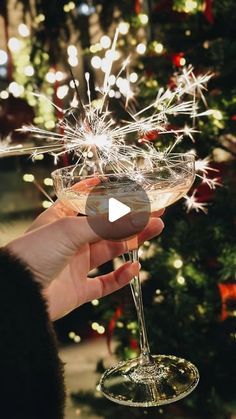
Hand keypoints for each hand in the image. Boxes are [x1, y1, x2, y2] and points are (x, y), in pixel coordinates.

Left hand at [6, 202, 163, 319]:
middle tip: (156, 212)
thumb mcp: (71, 230)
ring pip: (111, 251)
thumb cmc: (33, 253)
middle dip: (132, 218)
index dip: (107, 194)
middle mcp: (70, 241)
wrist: (17, 294)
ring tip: (156, 229)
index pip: (86, 201)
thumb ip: (106, 224)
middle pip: (107, 227)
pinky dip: (121, 277)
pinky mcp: (79, 291)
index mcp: (62, 219)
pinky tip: (135, 267)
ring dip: (133, 241)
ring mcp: (75, 266)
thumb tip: (138, 216)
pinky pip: (105, 284)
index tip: (126, 187)